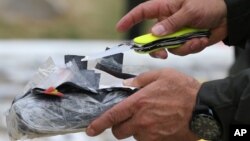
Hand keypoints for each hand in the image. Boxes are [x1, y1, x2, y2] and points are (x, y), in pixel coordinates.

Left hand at [86, 68, 200, 140]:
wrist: (204, 108)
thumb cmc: (183, 90)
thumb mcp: (161, 76)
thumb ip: (141, 80)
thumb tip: (127, 84)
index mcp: (139, 103)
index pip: (112, 116)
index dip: (98, 124)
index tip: (90, 129)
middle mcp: (142, 121)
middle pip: (119, 131)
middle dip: (119, 126)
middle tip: (128, 118)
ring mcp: (151, 134)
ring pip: (134, 136)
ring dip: (136, 129)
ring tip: (150, 118)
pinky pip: (147, 140)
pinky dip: (148, 134)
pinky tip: (158, 124)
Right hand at [116, 0, 226, 58]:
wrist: (227, 16)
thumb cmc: (209, 5)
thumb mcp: (190, 11)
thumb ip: (171, 23)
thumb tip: (155, 32)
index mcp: (166, 8)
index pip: (142, 12)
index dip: (129, 20)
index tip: (119, 28)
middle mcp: (168, 22)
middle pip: (152, 37)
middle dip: (157, 47)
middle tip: (162, 54)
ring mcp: (176, 33)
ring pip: (168, 47)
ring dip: (182, 47)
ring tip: (196, 39)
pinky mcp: (184, 41)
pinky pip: (181, 50)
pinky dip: (191, 48)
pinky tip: (201, 40)